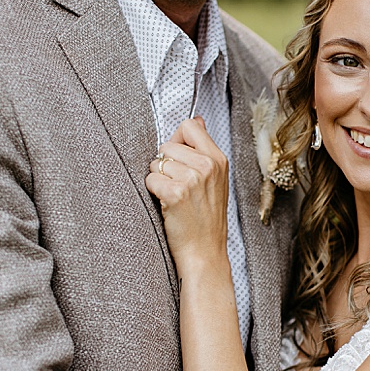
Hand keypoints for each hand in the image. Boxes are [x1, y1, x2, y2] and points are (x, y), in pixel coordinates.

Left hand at [143, 118, 228, 272]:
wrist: (205, 251)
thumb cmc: (207, 218)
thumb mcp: (216, 179)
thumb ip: (203, 149)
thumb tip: (197, 119)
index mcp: (218, 159)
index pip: (189, 126)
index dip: (178, 140)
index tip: (180, 158)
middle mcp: (207, 166)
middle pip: (168, 144)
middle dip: (166, 163)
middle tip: (179, 185)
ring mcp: (192, 179)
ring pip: (157, 163)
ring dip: (159, 179)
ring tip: (174, 196)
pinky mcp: (175, 193)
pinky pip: (150, 180)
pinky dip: (153, 192)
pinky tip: (168, 205)